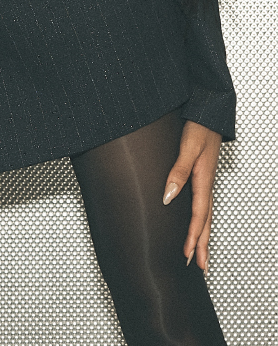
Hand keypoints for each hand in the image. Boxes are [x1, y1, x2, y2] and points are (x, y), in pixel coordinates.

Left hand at [162, 120, 221, 272]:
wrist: (208, 111)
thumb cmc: (199, 127)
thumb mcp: (188, 148)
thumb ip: (178, 171)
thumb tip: (169, 197)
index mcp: (203, 180)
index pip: (199, 216)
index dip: (193, 237)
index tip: (188, 256)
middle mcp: (205, 183)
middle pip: (205, 220)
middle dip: (202, 244)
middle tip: (200, 266)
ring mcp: (205, 179)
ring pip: (205, 213)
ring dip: (203, 234)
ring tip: (200, 252)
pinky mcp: (202, 174)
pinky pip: (203, 203)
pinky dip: (201, 219)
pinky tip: (196, 222)